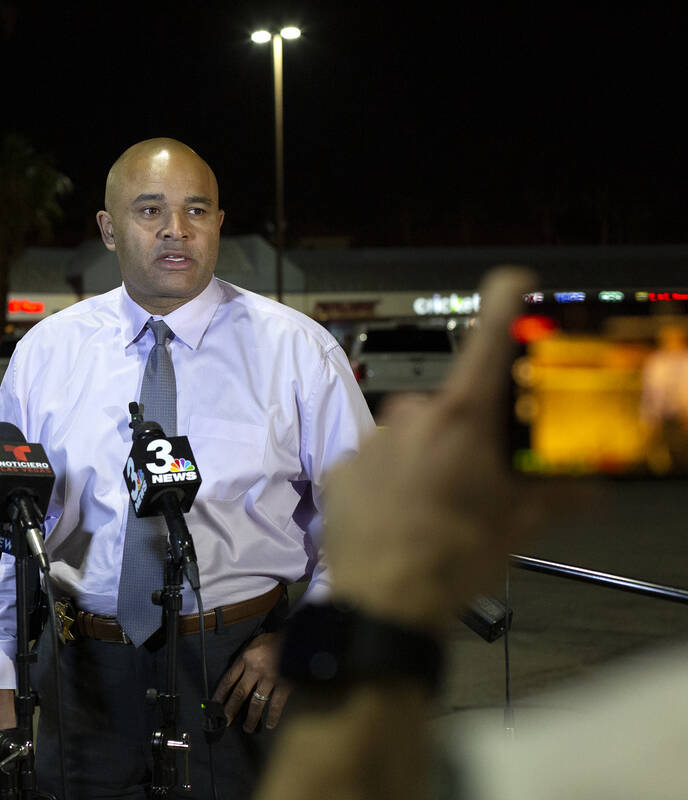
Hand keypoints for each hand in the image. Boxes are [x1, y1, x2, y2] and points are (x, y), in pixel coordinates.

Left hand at [211, 632, 289, 731]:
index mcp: (246, 658)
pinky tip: (270, 724)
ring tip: (248, 728)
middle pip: (239, 693)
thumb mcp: (257, 642)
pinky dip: (272, 716)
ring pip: (256, 702)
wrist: (299, 637)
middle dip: (230, 709)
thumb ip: (248, 657)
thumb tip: (240, 672)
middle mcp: (255, 669)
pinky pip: (276, 704)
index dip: (220, 693)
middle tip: (225, 722)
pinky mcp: (284, 684)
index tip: (214, 705)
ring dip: (251, 718)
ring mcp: (270, 678)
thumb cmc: (277, 639)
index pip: (229, 679)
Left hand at [323, 266, 594, 631]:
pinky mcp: (341, 466)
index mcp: (462, 416)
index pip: (490, 333)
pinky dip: (389, 479)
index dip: (507, 300)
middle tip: (475, 479)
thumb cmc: (457, 557)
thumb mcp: (518, 525)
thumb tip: (595, 488)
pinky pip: (375, 460)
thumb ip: (557, 494)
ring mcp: (372, 439)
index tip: (516, 282)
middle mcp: (412, 414)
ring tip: (433, 507)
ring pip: (410, 435)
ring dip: (424, 458)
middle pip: (450, 405)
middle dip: (464, 433)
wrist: (383, 601)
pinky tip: (398, 514)